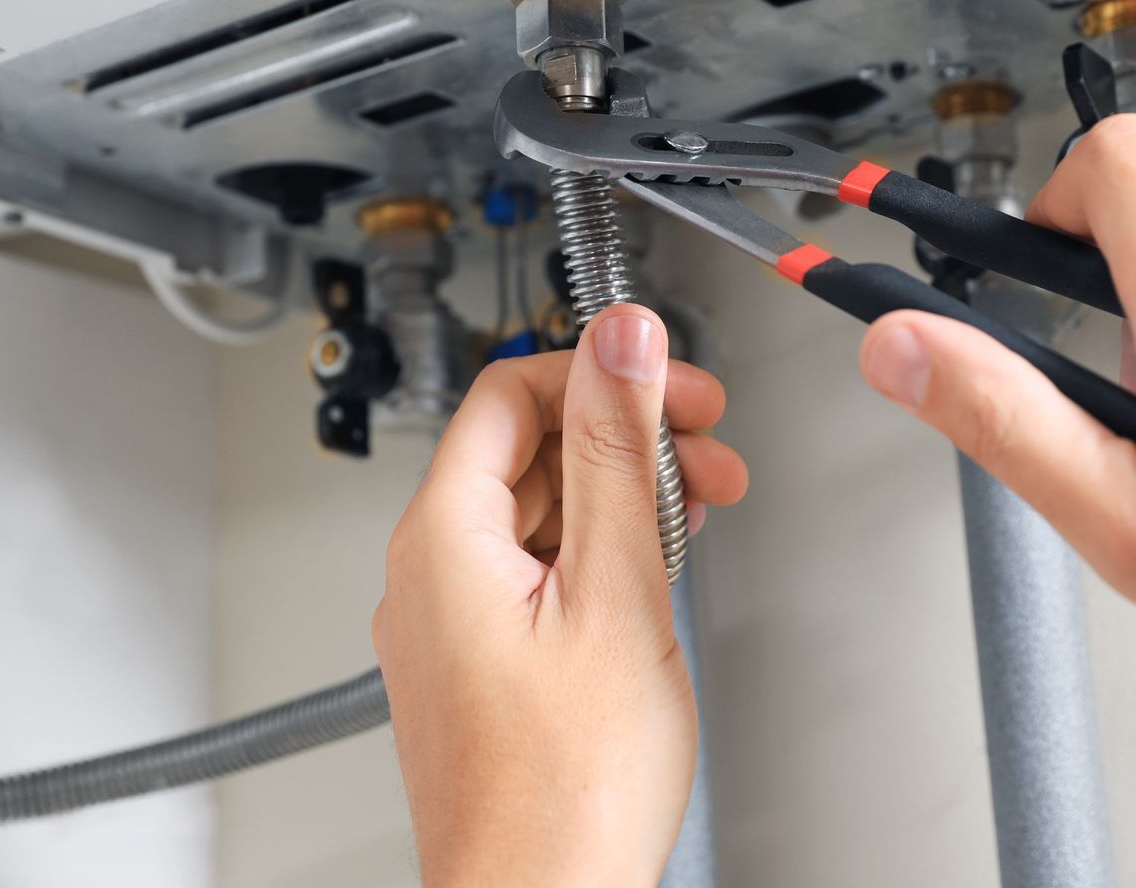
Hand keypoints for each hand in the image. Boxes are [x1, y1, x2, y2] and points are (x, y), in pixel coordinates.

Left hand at [373, 305, 748, 886]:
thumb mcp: (614, 593)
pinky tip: (655, 566)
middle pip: (525, 449)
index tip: (673, 385)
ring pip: (537, 512)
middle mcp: (431, 575)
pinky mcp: (482, 668)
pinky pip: (536, 573)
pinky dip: (599, 552)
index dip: (598, 371)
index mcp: (445, 538)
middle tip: (704, 450)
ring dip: (620, 493)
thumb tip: (617, 342)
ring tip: (696, 508)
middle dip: (624, 433)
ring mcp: (453, 625)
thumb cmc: (565, 793)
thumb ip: (616, 454)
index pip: (509, 392)